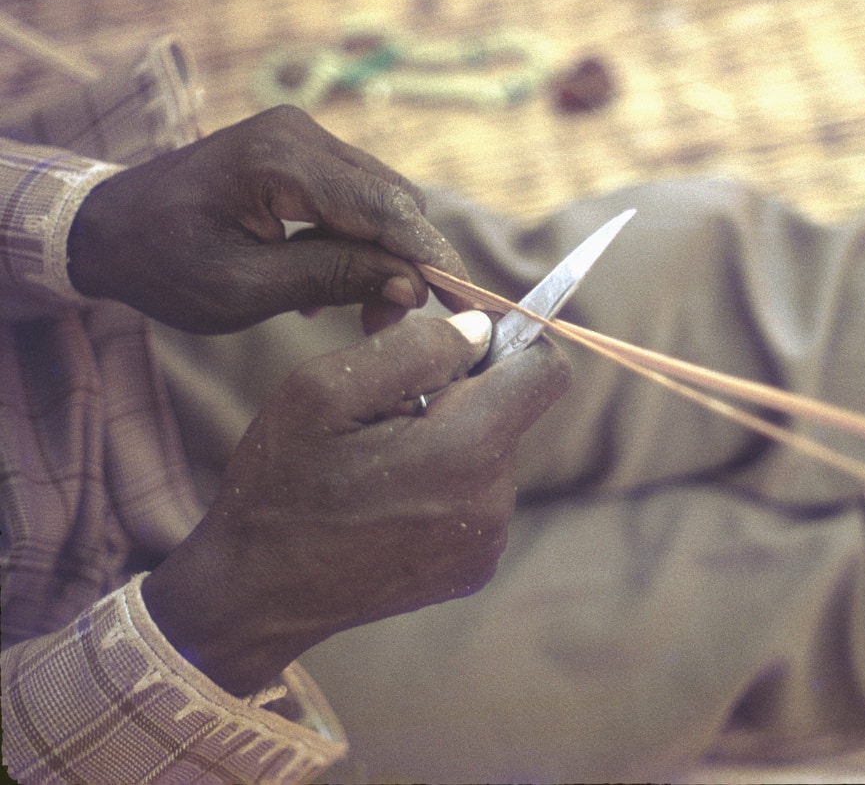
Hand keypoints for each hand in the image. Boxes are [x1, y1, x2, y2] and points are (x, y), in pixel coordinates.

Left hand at [67, 105, 470, 332]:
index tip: (467, 303)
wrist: (109, 228)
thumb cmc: (165, 264)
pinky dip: (362, 241)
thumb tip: (413, 286)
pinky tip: (335, 283)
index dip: (432, 258)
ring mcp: (303, 138)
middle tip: (388, 323)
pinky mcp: (303, 152)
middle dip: (408, 263)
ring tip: (362, 311)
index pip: (386, 208)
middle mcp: (302, 135)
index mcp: (283, 162)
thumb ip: (335, 278)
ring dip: (386, 256)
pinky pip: (358, 197)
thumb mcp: (247, 287)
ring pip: (383, 199)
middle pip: (394, 199)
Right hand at [141, 311, 571, 695]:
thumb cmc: (280, 485)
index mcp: (466, 448)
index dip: (511, 343)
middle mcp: (493, 500)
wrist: (255, 596)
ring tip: (377, 467)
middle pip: (511, 411)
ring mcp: (488, 542)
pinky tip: (386, 505)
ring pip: (492, 454)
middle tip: (384, 418)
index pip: (546, 371)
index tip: (460, 346)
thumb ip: (414, 346)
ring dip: (448, 442)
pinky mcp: (476, 569)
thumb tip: (480, 330)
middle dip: (460, 396)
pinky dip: (444, 487)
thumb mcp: (323, 391)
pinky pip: (478, 499)